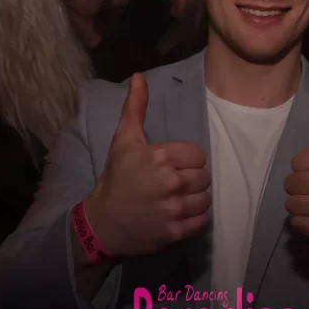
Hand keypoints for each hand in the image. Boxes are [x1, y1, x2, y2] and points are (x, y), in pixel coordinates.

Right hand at [83, 73, 210, 257]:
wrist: (103, 222)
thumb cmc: (116, 178)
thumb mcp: (123, 140)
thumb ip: (135, 107)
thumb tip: (140, 76)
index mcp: (160, 157)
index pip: (198, 154)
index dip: (187, 159)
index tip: (173, 164)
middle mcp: (169, 182)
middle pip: (205, 176)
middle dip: (192, 178)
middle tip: (175, 182)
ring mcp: (173, 209)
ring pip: (206, 198)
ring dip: (195, 198)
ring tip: (178, 198)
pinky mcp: (176, 231)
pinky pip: (202, 220)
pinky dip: (195, 217)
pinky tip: (179, 213)